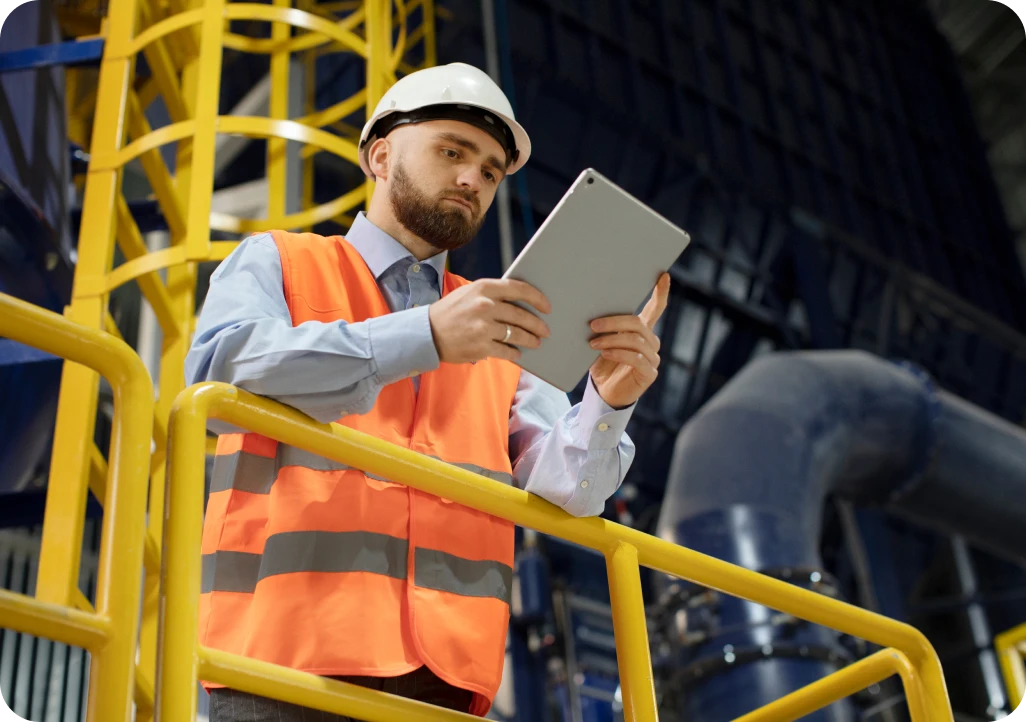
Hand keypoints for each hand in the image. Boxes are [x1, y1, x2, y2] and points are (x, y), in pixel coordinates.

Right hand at [428, 279, 551, 363]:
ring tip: (536, 342)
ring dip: (530, 340)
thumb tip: (520, 303)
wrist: (426, 334)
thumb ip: (491, 295)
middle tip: (545, 330)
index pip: (518, 289)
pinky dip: (514, 353)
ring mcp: (483, 327)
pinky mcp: (481, 346)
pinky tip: (517, 354)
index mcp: (483, 288)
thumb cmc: (450, 312)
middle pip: (521, 315)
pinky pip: (506, 351)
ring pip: (517, 334)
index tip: (547, 306)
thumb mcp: (468, 294)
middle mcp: (485, 306)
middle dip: (537, 324)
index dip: (537, 298)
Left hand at [588, 273, 669, 407]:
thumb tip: (591, 313)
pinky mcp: (649, 373)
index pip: (656, 309)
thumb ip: (604, 329)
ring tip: (593, 342)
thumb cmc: (603, 364)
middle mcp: (651, 342)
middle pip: (637, 324)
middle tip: (593, 324)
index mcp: (642, 331)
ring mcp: (652, 358)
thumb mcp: (601, 342)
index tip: (663, 275)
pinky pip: (635, 358)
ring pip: (634, 340)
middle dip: (614, 321)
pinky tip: (605, 352)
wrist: (604, 392)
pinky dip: (618, 353)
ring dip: (611, 339)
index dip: (660, 292)